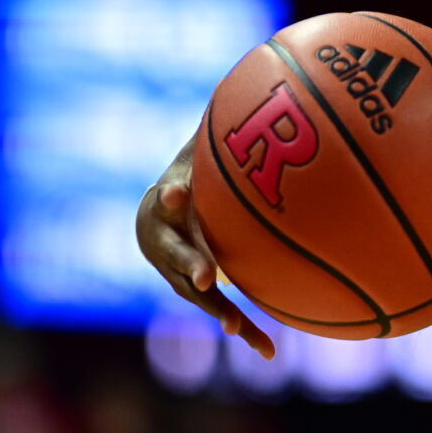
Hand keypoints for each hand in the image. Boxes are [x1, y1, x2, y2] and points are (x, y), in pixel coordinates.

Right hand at [136, 144, 274, 356]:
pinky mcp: (199, 294)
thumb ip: (222, 132)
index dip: (172, 197)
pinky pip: (222, 312)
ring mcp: (178, 273)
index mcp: (165, 205)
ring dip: (218, 311)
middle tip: (207, 275)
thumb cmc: (192, 180)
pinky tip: (270, 352)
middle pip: (177, 255)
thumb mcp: (200, 158)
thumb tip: (257, 81)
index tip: (174, 196)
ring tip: (237, 329)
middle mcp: (165, 244)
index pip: (168, 198)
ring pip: (197, 295)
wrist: (161, 217)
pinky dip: (243, 329)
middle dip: (193, 263)